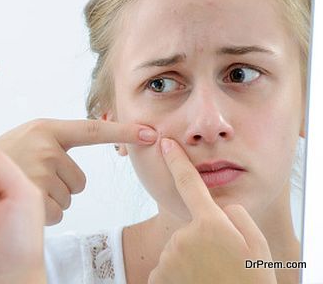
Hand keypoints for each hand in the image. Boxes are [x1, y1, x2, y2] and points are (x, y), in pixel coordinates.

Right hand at [0, 118, 156, 223]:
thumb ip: (54, 142)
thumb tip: (96, 134)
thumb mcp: (26, 140)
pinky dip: (42, 213)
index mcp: (47, 128)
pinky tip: (22, 202)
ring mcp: (40, 169)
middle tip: (32, 179)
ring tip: (24, 188)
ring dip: (49, 200)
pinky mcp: (34, 193)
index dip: (124, 131)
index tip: (152, 132)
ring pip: (68, 198)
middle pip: (79, 180)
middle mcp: (46, 145)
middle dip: (61, 186)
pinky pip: (56, 213)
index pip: (93, 130)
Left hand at [148, 138, 276, 283]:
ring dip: (191, 261)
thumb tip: (219, 208)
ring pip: (179, 251)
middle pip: (189, 229)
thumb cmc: (249, 282)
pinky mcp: (158, 276)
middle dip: (202, 242)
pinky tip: (196, 283)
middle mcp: (185, 236)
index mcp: (211, 224)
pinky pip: (168, 269)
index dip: (177, 161)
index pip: (189, 183)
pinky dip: (178, 276)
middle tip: (222, 263)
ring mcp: (170, 257)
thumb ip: (236, 217)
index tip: (166, 145)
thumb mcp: (256, 245)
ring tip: (211, 277)